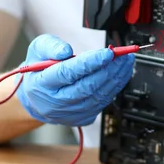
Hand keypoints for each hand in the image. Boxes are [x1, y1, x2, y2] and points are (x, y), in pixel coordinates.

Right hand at [15, 34, 133, 126]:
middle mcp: (56, 102)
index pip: (68, 73)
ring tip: (125, 61)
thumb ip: (50, 46)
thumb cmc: (39, 71)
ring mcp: (71, 112)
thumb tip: (66, 50)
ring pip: (98, 95)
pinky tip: (121, 73)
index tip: (107, 53)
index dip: (90, 63)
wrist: (37, 98)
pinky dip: (116, 87)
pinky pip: (104, 102)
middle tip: (122, 55)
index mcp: (42, 84)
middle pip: (87, 86)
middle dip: (109, 69)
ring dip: (116, 77)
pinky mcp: (83, 117)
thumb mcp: (37, 50)